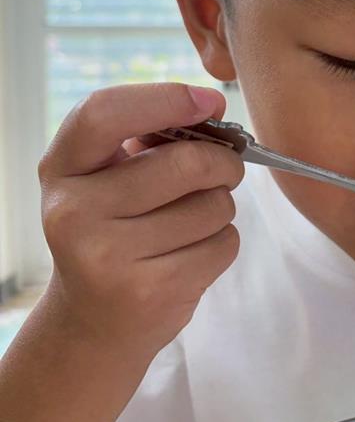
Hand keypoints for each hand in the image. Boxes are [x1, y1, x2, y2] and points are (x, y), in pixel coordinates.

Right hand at [39, 83, 244, 360]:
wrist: (94, 322)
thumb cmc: (114, 232)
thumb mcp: (106, 179)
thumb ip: (148, 140)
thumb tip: (210, 107)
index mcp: (61, 169)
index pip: (103, 114)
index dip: (165, 98)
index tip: (209, 103)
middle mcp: (73, 212)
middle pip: (184, 164)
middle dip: (222, 163)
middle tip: (226, 170)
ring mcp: (107, 257)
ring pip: (212, 206)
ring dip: (221, 208)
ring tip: (194, 221)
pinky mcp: (148, 293)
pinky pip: (222, 244)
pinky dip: (222, 243)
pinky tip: (192, 253)